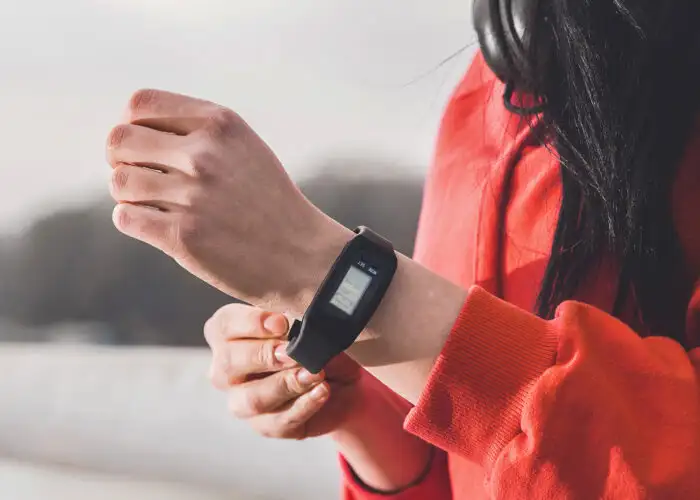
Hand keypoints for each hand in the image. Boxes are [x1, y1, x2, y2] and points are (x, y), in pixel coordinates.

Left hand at [106, 89, 350, 312]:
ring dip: (129, 196)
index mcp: (221, 123)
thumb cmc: (271, 203)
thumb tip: (134, 131)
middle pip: (118, 141)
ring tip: (155, 206)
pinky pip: (125, 218)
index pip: (139, 105)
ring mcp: (193, 196)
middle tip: (141, 178)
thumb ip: (198, 133)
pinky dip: (134, 222)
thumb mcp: (245, 148)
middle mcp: (205, 154)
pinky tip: (159, 227)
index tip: (145, 148)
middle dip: (120, 161)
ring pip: (119, 183)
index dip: (132, 126)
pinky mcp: (183, 237)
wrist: (303, 257)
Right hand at [205, 303, 366, 438]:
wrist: (346, 381)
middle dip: (263, 355)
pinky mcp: (268, 426)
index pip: (223, 325)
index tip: (281, 323)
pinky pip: (278, 422)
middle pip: (228, 363)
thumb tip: (291, 321)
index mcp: (231, 335)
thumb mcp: (310, 322)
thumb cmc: (318, 343)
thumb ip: (294, 317)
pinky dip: (303, 405)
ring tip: (314, 373)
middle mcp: (229, 370)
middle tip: (292, 351)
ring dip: (284, 384)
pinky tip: (321, 391)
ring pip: (250, 399)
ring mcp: (245, 401)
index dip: (249, 323)